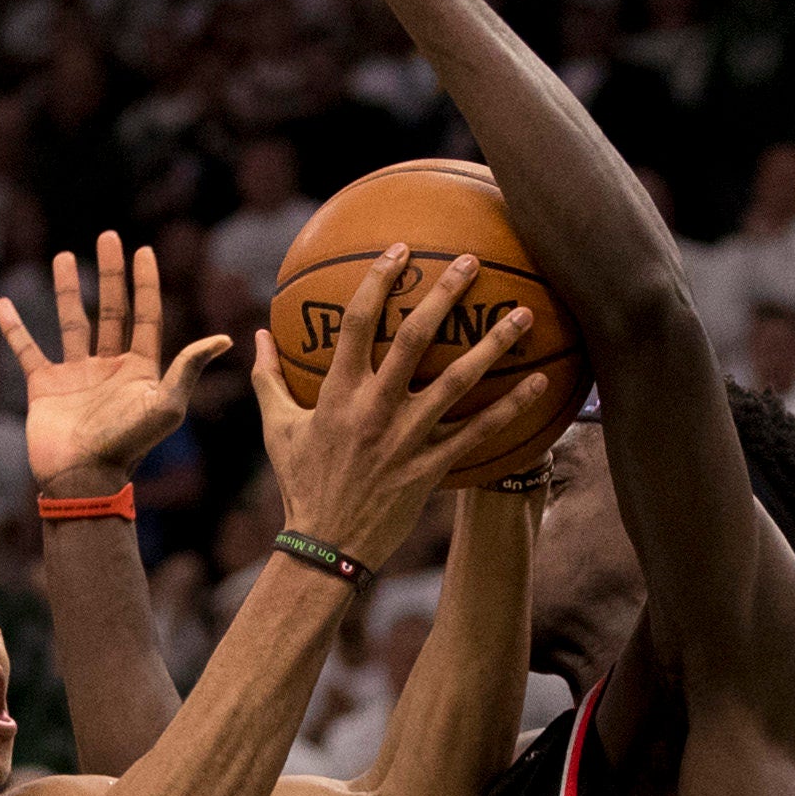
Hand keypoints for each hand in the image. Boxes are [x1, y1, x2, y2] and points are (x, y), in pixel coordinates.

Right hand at [0, 232, 232, 496]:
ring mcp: (75, 376)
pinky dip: (14, 328)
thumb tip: (225, 338)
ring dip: (66, 290)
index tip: (143, 250)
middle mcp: (108, 367)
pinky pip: (27, 350)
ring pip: (70, 322)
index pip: (145, 315)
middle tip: (108, 236)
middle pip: (109, 309)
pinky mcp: (44, 387)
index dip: (145, 283)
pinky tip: (2, 303)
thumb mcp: (166, 406)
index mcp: (139, 369)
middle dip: (109, 274)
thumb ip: (188, 369)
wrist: (81, 479)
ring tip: (63, 256)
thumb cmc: (127, 446)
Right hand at [249, 247, 551, 569]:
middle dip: (444, 295)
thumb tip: (257, 335)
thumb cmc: (300, 483)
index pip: (357, 323)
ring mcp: (406, 438)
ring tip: (522, 314)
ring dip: (492, 345)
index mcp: (337, 394)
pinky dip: (510, 407)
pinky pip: (478, 431)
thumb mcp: (277, 429)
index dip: (379, 280)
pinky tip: (537, 382)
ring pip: (457, 382)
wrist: (324, 546)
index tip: (401, 249)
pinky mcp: (430, 466)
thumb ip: (267, 379)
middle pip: (415, 339)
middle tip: (471, 262)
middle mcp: (374, 409)